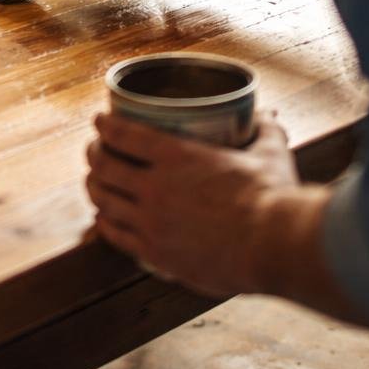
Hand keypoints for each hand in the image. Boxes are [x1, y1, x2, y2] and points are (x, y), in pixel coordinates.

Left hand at [84, 110, 302, 297]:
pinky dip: (104, 223)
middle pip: (104, 166)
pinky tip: (102, 219)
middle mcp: (156, 186)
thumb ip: (264, 130)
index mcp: (178, 155)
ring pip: (103, 200)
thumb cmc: (274, 197)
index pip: (124, 134)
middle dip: (93, 154)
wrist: (275, 248)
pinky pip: (116, 236)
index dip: (105, 125)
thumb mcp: (270, 152)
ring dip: (93, 187)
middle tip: (94, 150)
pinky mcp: (157, 254)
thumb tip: (268, 115)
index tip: (99, 121)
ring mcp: (152, 222)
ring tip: (93, 182)